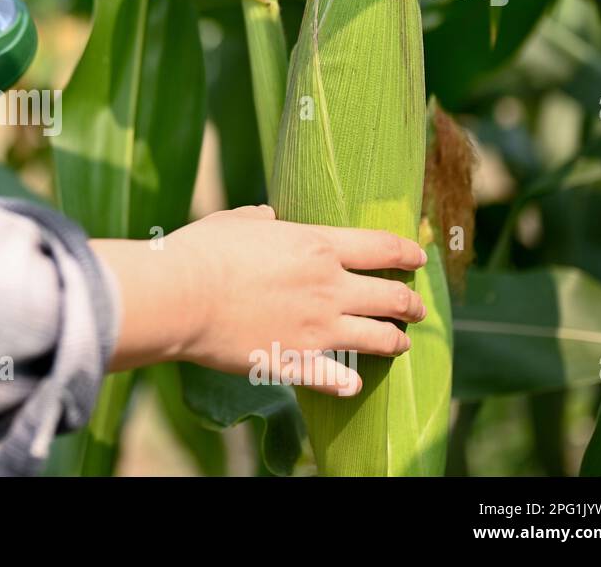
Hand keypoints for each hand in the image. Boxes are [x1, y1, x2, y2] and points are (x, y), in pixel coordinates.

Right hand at [91, 204, 427, 395]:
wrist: (181, 296)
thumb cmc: (203, 251)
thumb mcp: (234, 221)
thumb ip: (258, 219)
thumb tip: (266, 216)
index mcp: (317, 246)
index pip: (381, 248)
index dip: (407, 252)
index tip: (419, 257)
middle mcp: (329, 288)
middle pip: (391, 296)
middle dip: (412, 303)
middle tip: (418, 308)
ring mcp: (316, 329)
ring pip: (378, 338)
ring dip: (395, 342)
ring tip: (401, 344)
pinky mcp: (294, 361)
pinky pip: (335, 378)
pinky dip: (348, 382)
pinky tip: (353, 384)